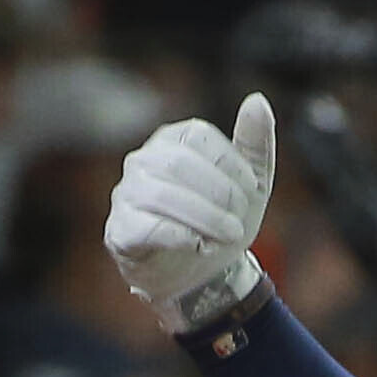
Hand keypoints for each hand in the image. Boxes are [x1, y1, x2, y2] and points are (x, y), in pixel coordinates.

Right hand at [105, 95, 277, 335]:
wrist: (200, 276)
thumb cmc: (221, 221)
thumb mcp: (250, 185)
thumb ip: (255, 143)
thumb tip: (257, 100)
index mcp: (173, 139)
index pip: (199, 137)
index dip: (230, 165)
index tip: (252, 193)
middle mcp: (144, 160)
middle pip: (179, 164)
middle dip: (218, 195)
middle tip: (239, 224)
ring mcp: (127, 194)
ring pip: (162, 195)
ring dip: (203, 218)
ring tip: (226, 237)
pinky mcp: (120, 230)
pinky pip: (146, 227)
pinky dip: (179, 237)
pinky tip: (200, 246)